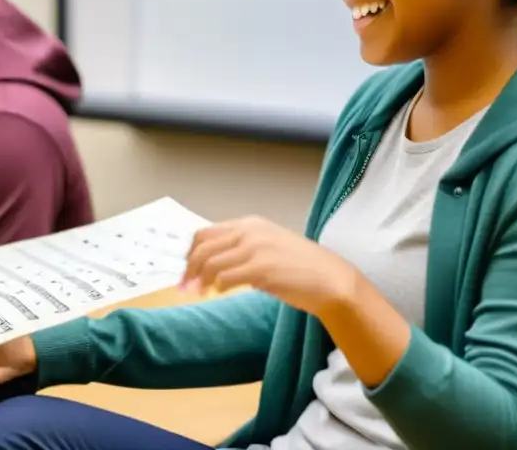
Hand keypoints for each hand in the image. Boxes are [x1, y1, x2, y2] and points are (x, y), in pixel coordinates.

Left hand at [181, 216, 358, 317]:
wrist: (330, 279)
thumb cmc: (301, 266)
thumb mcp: (269, 245)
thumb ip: (243, 247)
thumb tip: (212, 263)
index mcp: (250, 224)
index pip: (205, 233)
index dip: (191, 253)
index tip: (186, 271)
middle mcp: (250, 231)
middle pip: (202, 246)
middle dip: (189, 268)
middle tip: (186, 287)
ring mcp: (255, 249)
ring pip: (210, 263)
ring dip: (200, 281)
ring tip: (201, 293)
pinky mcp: (261, 269)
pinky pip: (224, 279)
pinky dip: (217, 288)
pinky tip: (220, 293)